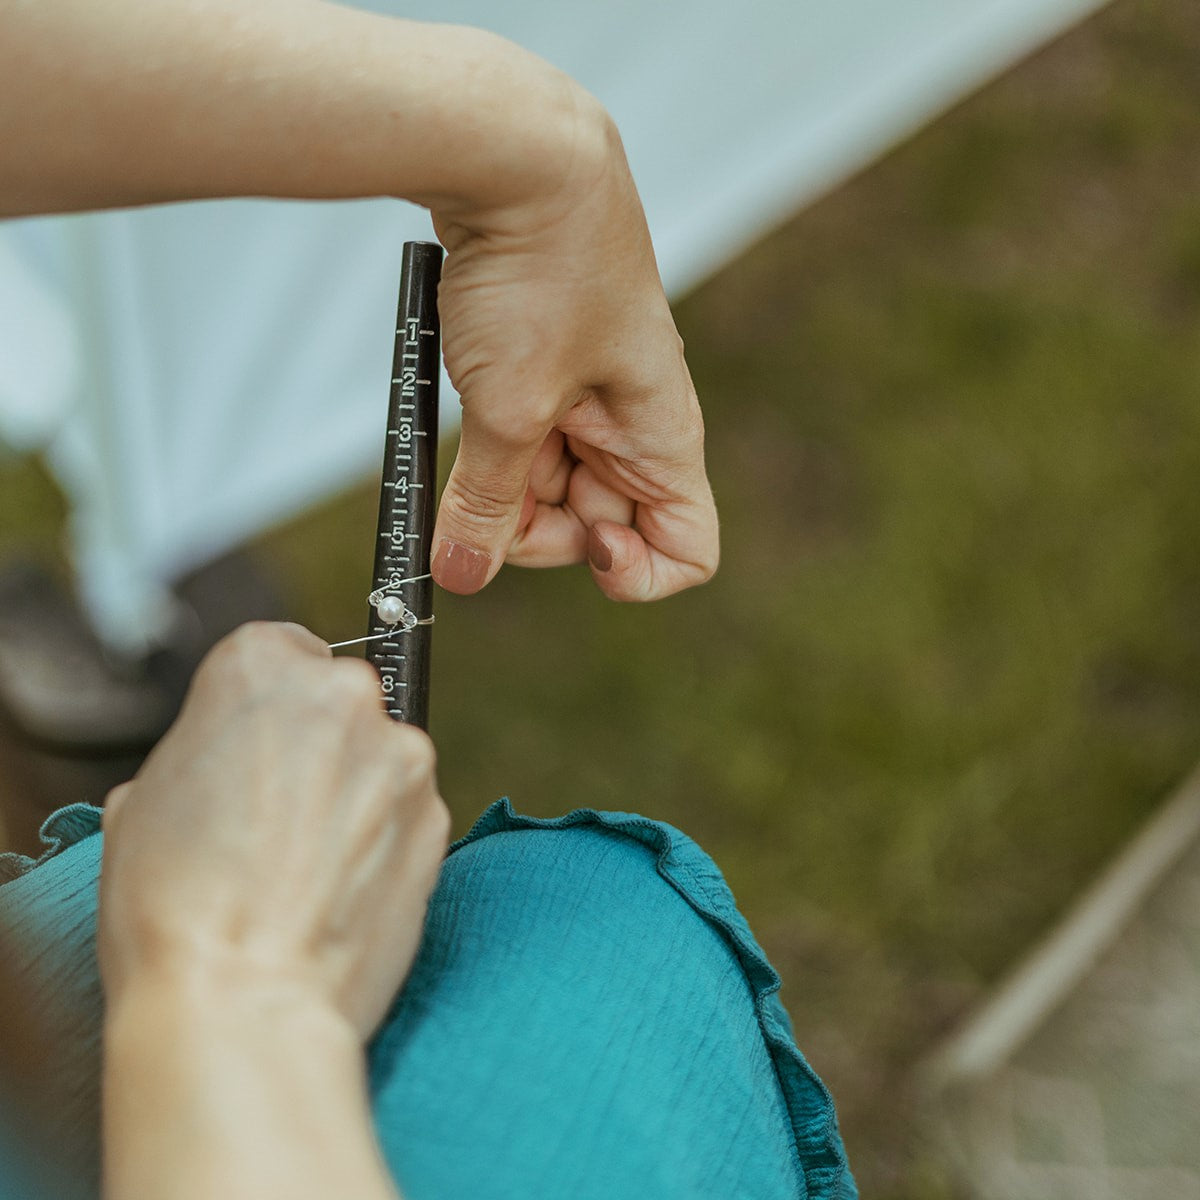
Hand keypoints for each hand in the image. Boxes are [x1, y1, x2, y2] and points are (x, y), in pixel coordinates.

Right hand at [98, 622, 449, 1038]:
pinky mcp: (438, 813)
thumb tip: (225, 765)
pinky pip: (407, 809)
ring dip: (355, 791)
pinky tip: (341, 886)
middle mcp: (343, 693)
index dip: (265, 702)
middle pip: (338, 698)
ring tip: (306, 862)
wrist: (244, 999)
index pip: (279, 648)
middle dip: (317, 742)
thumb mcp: (144, 801)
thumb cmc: (175, 906)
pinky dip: (383, 836)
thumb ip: (204, 751)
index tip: (258, 740)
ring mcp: (401, 754)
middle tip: (276, 811)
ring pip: (379, 755)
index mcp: (259, 666)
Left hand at [430, 97, 719, 601]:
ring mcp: (592, 402)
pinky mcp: (549, 376)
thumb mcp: (510, 407)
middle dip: (540, 531)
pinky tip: (467, 405)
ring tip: (469, 432)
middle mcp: (636, 429)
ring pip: (555, 489)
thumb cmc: (544, 270)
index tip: (581, 549)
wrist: (518, 155)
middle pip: (603, 529)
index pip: (687, 552)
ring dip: (503, 487)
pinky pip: (525, 443)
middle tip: (486, 497)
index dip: (634, 575)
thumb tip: (461, 573)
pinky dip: (490, 446)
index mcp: (662, 439)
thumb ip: (488, 502)